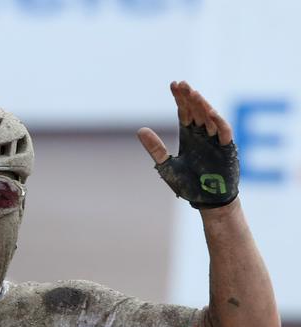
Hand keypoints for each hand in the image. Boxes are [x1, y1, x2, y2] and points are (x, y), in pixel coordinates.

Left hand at [137, 81, 238, 208]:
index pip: (185, 112)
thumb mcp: (166, 164)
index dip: (180, 98)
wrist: (207, 202)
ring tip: (192, 93)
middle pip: (197, 110)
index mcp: (190, 136)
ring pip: (210, 117)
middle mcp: (203, 135)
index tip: (173, 84)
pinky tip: (209, 111)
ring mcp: (216, 141)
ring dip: (202, 105)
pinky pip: (224, 132)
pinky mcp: (227, 150)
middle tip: (181, 84)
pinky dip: (218, 122)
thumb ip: (155, 148)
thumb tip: (140, 130)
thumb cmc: (188, 185)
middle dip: (189, 97)